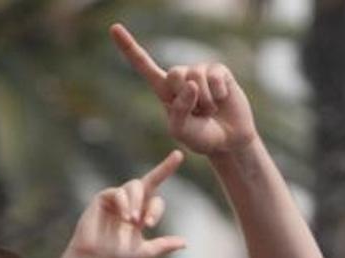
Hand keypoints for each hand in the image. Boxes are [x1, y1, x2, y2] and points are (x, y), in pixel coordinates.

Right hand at [66, 150, 186, 257]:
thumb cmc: (119, 254)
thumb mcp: (147, 251)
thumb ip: (164, 246)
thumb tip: (185, 243)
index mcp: (143, 211)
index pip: (157, 200)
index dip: (155, 211)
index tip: (149, 225)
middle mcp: (131, 201)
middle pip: (151, 180)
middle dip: (166, 168)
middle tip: (170, 173)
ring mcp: (117, 197)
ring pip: (135, 185)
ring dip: (137, 202)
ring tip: (133, 220)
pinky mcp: (103, 198)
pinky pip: (118, 192)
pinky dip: (123, 203)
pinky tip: (124, 217)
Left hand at [111, 23, 258, 156]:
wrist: (229, 141)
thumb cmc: (202, 137)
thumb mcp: (181, 131)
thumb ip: (179, 111)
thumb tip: (191, 83)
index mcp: (164, 89)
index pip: (144, 66)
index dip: (129, 47)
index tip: (114, 29)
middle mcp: (181, 76)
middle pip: (174, 74)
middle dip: (186, 97)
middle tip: (198, 113)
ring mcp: (200, 71)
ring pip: (196, 77)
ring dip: (206, 102)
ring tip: (211, 111)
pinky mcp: (219, 71)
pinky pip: (214, 77)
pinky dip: (218, 94)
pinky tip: (222, 100)